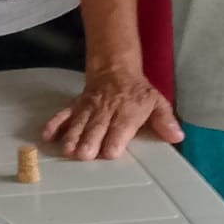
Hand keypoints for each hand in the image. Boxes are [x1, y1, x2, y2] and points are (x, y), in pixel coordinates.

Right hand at [43, 66, 182, 160]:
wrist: (114, 68)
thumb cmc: (138, 92)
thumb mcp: (157, 102)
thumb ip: (165, 120)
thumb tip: (177, 136)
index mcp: (128, 111)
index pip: (120, 127)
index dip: (114, 140)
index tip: (109, 153)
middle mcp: (106, 110)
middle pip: (97, 126)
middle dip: (89, 140)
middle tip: (82, 155)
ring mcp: (88, 107)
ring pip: (79, 122)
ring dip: (72, 135)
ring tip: (66, 150)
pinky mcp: (76, 106)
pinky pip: (64, 114)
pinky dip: (55, 124)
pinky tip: (47, 136)